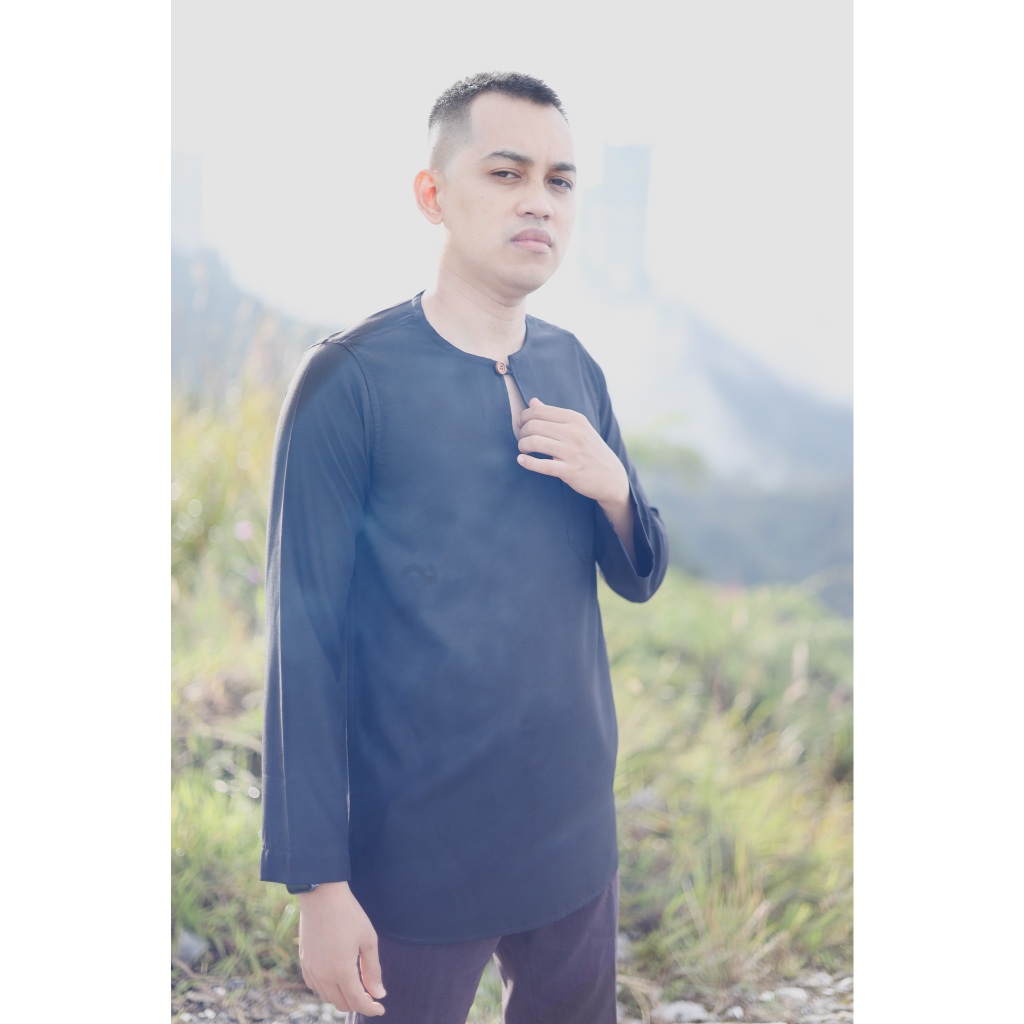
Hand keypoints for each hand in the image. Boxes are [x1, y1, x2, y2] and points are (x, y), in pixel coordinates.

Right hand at [297, 882, 385, 1016]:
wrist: (322, 895)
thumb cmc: (349, 915)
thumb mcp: (368, 940)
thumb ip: (373, 970)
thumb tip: (379, 994)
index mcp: (342, 971)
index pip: (357, 1002)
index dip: (371, 1008)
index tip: (381, 1008)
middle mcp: (324, 975)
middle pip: (342, 1003)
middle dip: (358, 1003)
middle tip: (370, 994)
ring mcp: (311, 970)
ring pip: (328, 997)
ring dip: (343, 997)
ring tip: (356, 984)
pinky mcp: (304, 962)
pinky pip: (316, 986)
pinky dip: (328, 989)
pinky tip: (337, 978)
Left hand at [516, 398, 626, 505]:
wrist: (610, 477)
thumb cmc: (589, 450)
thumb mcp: (577, 428)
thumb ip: (553, 415)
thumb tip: (532, 401)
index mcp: (575, 419)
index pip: (539, 411)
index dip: (524, 417)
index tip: (521, 425)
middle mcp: (574, 432)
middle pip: (533, 425)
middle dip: (522, 432)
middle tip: (522, 440)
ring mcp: (573, 452)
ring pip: (535, 442)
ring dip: (523, 446)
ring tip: (523, 450)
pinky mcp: (570, 471)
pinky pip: (542, 465)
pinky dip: (527, 462)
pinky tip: (521, 460)